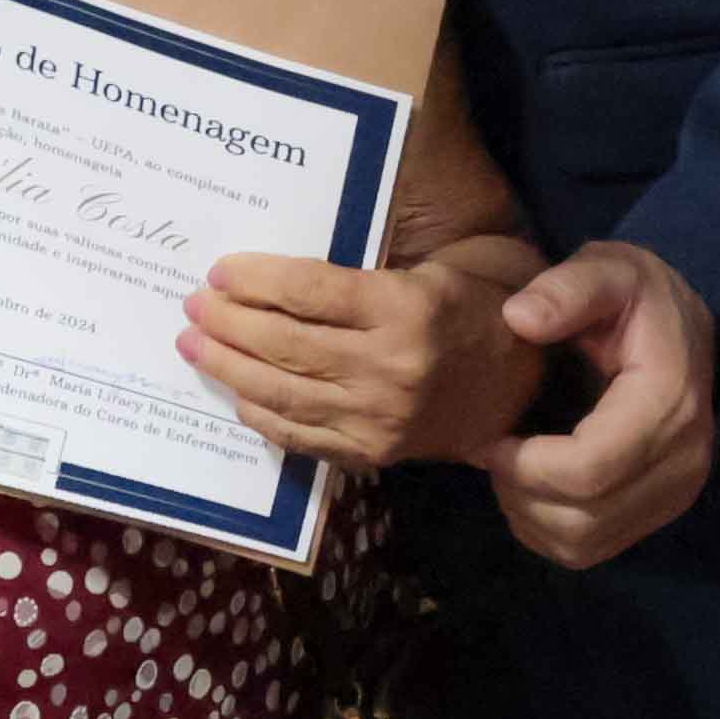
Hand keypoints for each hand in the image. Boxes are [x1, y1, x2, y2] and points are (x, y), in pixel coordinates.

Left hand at [183, 243, 542, 467]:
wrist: (526, 379)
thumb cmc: (478, 303)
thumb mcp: (436, 264)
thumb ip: (365, 268)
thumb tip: (278, 268)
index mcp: (408, 309)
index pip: (311, 293)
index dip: (256, 279)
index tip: (220, 269)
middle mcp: (391, 368)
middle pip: (286, 344)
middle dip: (228, 322)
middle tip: (193, 304)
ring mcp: (380, 418)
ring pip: (283, 393)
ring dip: (228, 367)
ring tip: (194, 344)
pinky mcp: (374, 453)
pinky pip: (301, 436)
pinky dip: (260, 415)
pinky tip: (235, 392)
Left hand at [466, 241, 714, 567]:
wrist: (688, 330)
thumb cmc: (639, 298)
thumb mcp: (607, 269)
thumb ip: (566, 289)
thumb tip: (518, 318)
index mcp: (668, 402)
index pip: (589, 470)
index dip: (525, 466)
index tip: (490, 438)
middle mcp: (683, 461)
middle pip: (582, 516)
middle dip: (520, 492)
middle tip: (493, 452)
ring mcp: (676, 494)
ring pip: (583, 542)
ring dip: (529, 515)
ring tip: (510, 467)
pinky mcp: (660, 513)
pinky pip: (590, 550)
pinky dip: (546, 530)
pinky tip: (532, 488)